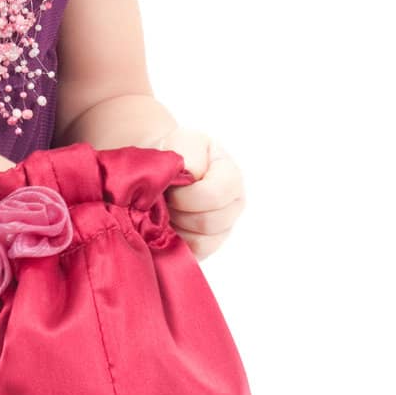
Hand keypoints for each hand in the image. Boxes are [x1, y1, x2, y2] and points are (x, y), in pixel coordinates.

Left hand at [158, 126, 244, 259]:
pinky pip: (192, 254)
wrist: (162, 165)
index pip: (214, 196)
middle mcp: (233, 206)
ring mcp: (222, 229)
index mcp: (231, 177)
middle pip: (208, 222)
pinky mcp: (206, 247)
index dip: (186, 195)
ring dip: (175, 225)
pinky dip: (175, 241)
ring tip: (165, 209)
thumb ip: (189, 153)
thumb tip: (192, 178)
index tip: (169, 184)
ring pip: (201, 242)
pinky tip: (167, 224)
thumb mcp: (182, 140)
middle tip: (164, 198)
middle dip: (178, 211)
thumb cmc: (175, 151)